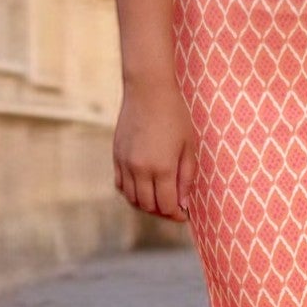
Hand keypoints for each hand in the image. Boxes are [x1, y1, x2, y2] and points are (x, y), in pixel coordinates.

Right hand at [113, 78, 198, 221]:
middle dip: (163, 212)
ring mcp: (125, 164)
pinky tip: (143, 189)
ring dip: (147, 205)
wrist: (147, 90)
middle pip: (149, 206)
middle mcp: (140, 170)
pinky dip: (131, 193)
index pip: (167, 205)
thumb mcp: (189, 146)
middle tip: (174, 209)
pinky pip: (121, 186)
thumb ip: (187, 177)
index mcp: (162, 168)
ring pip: (133, 199)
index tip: (185, 214)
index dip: (177, 215)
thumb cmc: (174, 115)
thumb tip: (183, 203)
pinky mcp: (116, 157)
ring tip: (160, 200)